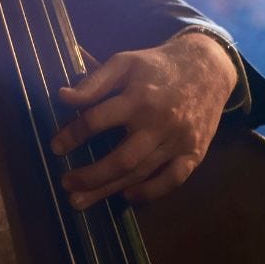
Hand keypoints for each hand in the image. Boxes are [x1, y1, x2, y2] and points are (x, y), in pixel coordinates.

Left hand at [50, 32, 236, 206]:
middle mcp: (159, 122)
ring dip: (108, 190)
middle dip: (90, 176)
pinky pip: (172, 180)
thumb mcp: (125, 62)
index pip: (97, 120)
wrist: (209, 66)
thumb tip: (63, 97)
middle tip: (66, 184)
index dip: (72, 135)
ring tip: (81, 201)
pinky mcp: (195, 152)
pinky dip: (150, 192)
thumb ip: (94, 81)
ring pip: (141, 173)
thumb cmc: (159, 65)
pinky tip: (127, 196)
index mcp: (139, 97)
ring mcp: (179, 141)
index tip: (55, 147)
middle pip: (121, 159)